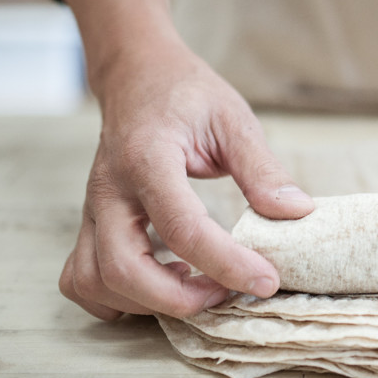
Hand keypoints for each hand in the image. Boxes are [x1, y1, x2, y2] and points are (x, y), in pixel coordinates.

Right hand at [60, 47, 314, 319]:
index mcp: (147, 159)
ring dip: (147, 302)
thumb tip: (296, 213)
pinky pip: (81, 280)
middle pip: (124, 270)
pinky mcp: (89, 224)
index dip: (227, 264)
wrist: (137, 74)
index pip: (183, 228)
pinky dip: (117, 298)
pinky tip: (161, 282)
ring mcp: (92, 210)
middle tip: (228, 292)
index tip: (266, 280)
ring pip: (94, 283)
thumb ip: (261, 168)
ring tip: (196, 285)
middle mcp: (108, 190)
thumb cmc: (185, 94)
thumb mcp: (232, 118)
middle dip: (181, 298)